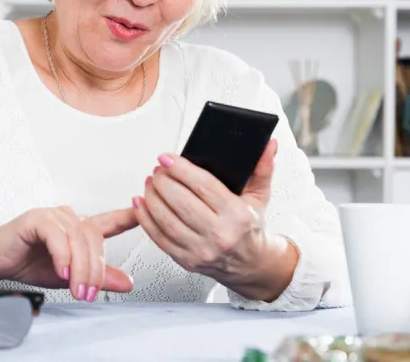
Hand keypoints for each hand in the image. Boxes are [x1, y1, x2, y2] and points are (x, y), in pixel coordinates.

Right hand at [0, 206, 138, 300]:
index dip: (128, 217)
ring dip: (80, 268)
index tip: (145, 213)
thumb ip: (98, 277)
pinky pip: (57, 236)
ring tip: (76, 288)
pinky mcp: (37, 219)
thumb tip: (128, 282)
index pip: (109, 221)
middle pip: (95, 239)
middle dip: (95, 270)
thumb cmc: (28, 263)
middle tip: (89, 293)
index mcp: (78, 228)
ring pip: (78, 239)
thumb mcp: (70, 276)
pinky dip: (62, 255)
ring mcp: (53, 216)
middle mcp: (69, 217)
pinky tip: (62, 271)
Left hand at [133, 139, 297, 300]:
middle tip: (157, 170)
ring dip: (152, 198)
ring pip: (167, 220)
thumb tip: (268, 144)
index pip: (204, 187)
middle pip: (181, 202)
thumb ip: (262, 168)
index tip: (166, 158)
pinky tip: (141, 203)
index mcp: (238, 216)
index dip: (181, 169)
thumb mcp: (260, 196)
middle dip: (163, 181)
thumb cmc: (250, 227)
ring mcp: (201, 251)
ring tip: (150, 183)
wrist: (250, 264)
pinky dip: (145, 219)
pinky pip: (159, 238)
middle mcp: (220, 235)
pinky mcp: (186, 261)